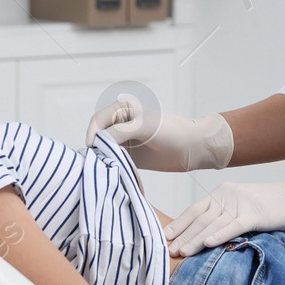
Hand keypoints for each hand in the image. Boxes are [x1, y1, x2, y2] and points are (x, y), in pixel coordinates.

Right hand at [83, 95, 233, 171]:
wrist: (193, 148)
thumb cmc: (173, 130)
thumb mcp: (144, 127)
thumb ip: (121, 131)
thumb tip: (98, 142)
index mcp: (123, 110)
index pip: (98, 120)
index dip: (92, 133)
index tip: (92, 147)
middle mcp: (120, 125)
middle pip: (97, 136)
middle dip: (94, 148)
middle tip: (93, 162)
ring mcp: (124, 142)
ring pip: (103, 151)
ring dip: (101, 159)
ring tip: (101, 169)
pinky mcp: (129, 158)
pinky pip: (113, 163)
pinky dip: (110, 168)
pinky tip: (111, 174)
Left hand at [164, 175, 284, 255]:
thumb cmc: (270, 207)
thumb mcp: (243, 208)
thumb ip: (225, 217)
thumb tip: (205, 236)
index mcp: (222, 192)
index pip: (195, 209)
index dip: (179, 224)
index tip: (164, 237)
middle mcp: (228, 195)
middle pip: (200, 218)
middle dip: (183, 235)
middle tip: (167, 250)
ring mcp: (241, 203)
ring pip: (213, 224)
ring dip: (195, 240)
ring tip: (182, 252)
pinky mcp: (256, 214)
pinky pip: (234, 226)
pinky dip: (220, 236)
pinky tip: (208, 244)